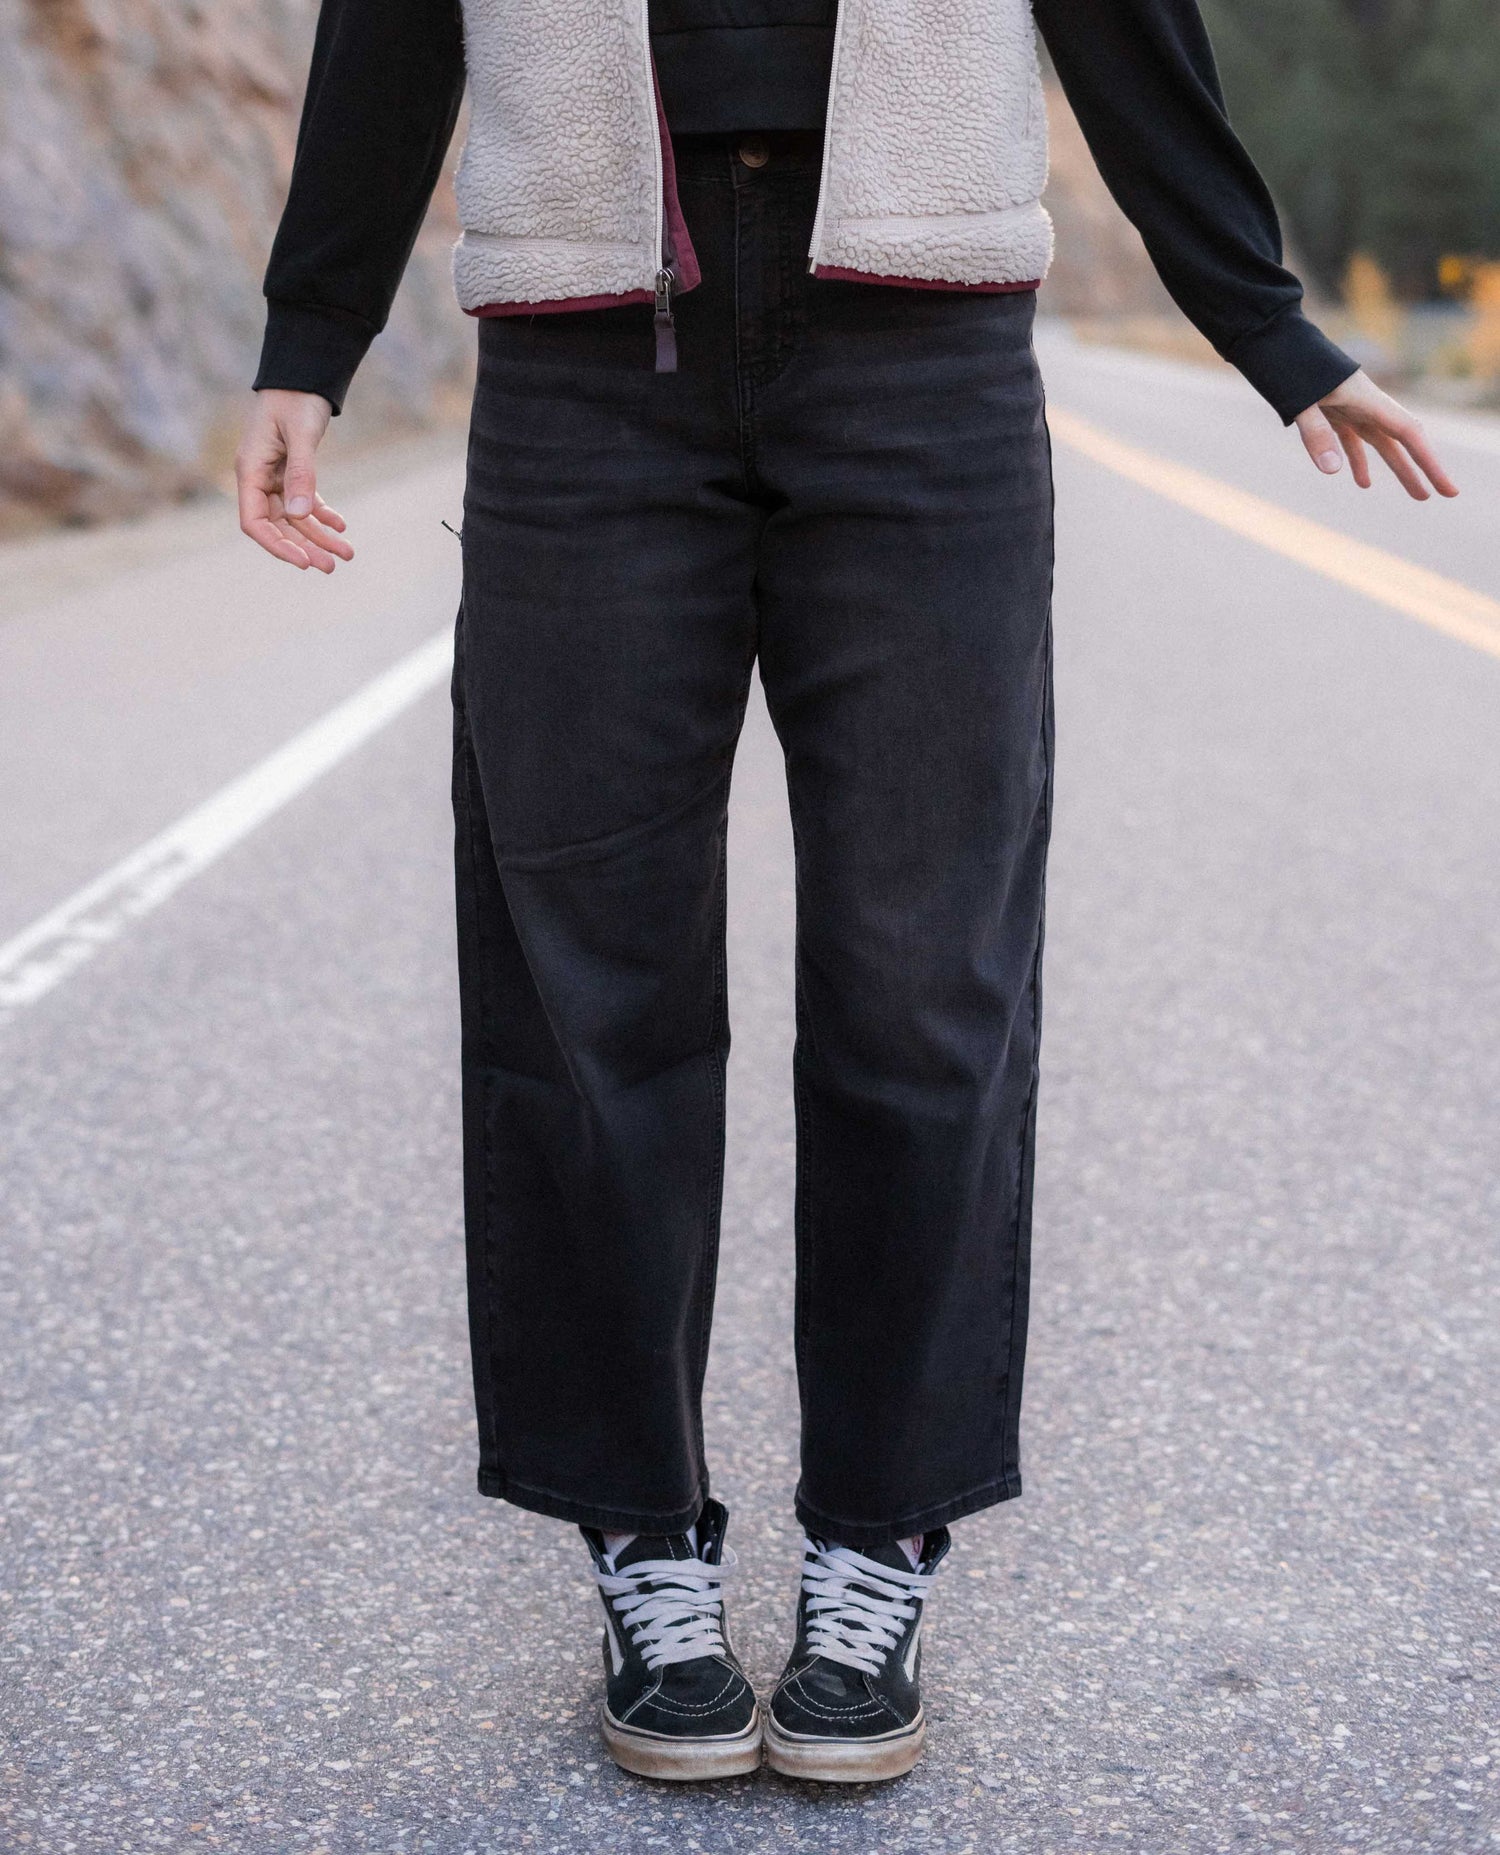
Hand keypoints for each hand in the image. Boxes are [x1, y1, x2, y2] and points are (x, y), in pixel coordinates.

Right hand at [235, 388, 354, 570]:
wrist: (303, 374)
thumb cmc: (296, 398)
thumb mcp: (301, 435)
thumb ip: (301, 473)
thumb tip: (299, 515)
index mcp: (250, 469)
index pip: (254, 522)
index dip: (277, 545)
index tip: (303, 561)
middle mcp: (259, 477)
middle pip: (278, 525)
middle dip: (305, 547)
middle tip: (332, 566)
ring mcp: (275, 476)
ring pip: (295, 518)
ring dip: (319, 537)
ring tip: (347, 554)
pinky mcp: (293, 471)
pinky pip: (306, 502)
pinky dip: (323, 516)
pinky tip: (341, 526)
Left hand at [1294, 369, 1457, 501]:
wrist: (1274, 336)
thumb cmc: (1289, 364)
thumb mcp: (1300, 400)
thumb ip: (1316, 433)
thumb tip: (1333, 471)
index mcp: (1366, 398)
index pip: (1407, 433)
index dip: (1428, 462)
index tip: (1446, 486)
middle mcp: (1364, 404)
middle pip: (1400, 441)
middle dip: (1422, 468)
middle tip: (1445, 494)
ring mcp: (1349, 408)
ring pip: (1381, 443)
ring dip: (1398, 469)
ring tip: (1418, 494)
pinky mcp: (1332, 411)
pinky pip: (1352, 440)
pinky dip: (1358, 461)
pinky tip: (1363, 483)